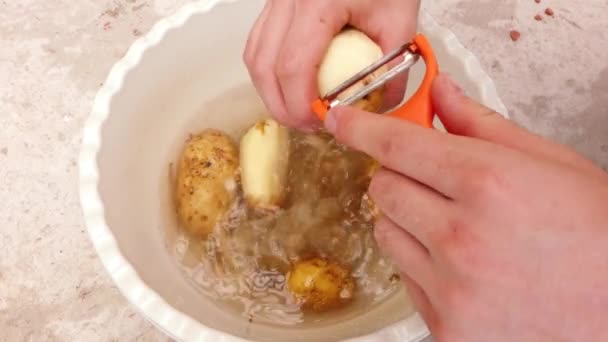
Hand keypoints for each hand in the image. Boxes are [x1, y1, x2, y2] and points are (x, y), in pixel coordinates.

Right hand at [243, 0, 419, 129]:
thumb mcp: (400, 21)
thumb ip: (391, 70)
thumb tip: (377, 109)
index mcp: (319, 2)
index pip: (293, 65)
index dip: (298, 105)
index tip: (318, 123)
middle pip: (263, 65)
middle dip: (280, 105)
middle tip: (306, 124)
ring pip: (254, 55)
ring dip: (270, 89)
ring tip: (297, 108)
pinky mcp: (274, 2)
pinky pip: (258, 42)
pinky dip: (269, 70)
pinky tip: (289, 83)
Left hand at [325, 73, 607, 340]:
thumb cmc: (599, 238)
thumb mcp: (550, 164)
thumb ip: (483, 126)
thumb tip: (441, 95)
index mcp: (487, 184)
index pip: (397, 144)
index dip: (362, 127)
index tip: (342, 120)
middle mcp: (461, 237)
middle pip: (383, 188)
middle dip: (400, 175)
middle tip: (433, 179)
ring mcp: (451, 288)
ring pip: (386, 233)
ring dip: (408, 221)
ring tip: (456, 227)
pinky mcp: (447, 327)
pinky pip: (405, 278)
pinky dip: (422, 264)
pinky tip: (463, 265)